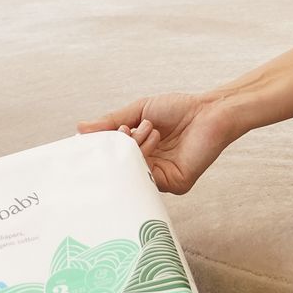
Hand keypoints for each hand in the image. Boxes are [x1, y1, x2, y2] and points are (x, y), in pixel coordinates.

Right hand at [78, 92, 236, 194]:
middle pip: (120, 169)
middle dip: (118, 148)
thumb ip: (111, 121)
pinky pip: (150, 180)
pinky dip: (146, 157)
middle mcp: (150, 168)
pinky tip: (151, 138)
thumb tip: (81, 128)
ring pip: (133, 174)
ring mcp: (162, 178)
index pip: (113, 160)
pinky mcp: (176, 183)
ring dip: (135, 148)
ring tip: (144, 128)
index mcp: (140, 153)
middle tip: (123, 131)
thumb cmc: (179, 109)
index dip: (102, 150)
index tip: (90, 140)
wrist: (211, 110)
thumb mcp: (138, 111)